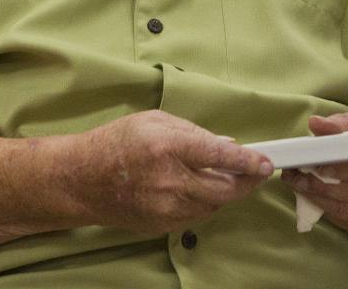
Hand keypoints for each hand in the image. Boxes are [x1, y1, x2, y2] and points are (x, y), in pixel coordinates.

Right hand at [70, 110, 270, 234]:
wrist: (81, 180)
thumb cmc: (117, 143)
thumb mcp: (155, 121)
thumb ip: (193, 132)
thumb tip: (225, 145)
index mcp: (167, 147)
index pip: (218, 157)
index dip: (247, 162)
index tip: (265, 163)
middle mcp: (168, 181)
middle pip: (223, 190)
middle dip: (246, 182)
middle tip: (257, 172)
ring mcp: (164, 209)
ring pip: (213, 206)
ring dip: (226, 192)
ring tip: (229, 177)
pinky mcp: (160, 226)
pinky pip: (195, 217)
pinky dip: (205, 203)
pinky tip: (201, 189)